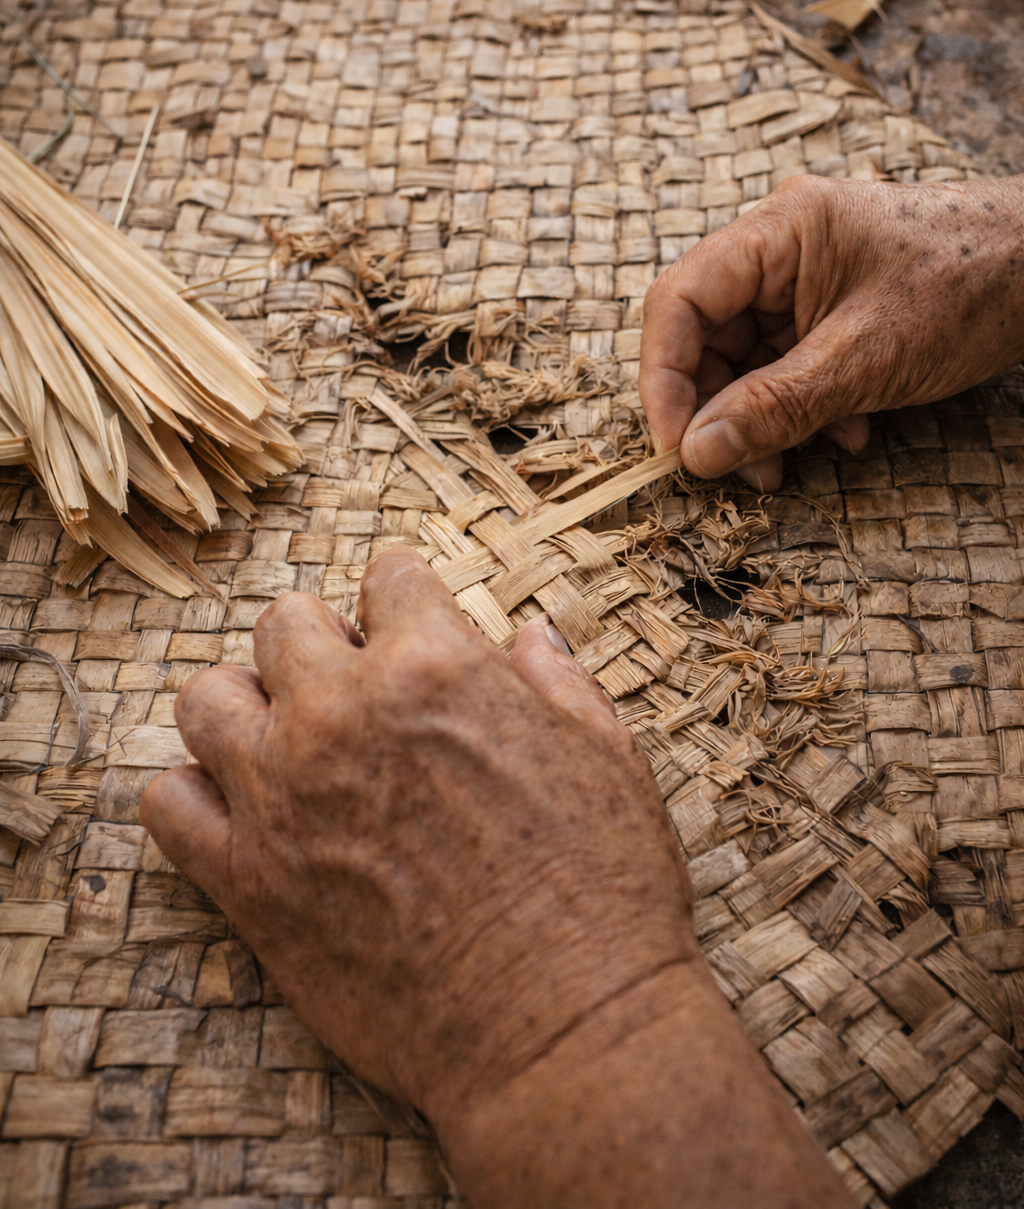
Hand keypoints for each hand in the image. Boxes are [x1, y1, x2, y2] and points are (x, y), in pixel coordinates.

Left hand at [141, 549, 853, 1208]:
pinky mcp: (245, 879)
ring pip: (205, 697)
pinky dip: (195, 799)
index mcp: (434, 663)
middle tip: (357, 696)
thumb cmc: (602, 892)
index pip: (388, 574)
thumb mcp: (609, 760)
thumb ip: (558, 681)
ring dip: (245, 707)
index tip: (412, 632)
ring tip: (286, 746)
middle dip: (322, 644)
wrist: (563, 1032)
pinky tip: (244, 816)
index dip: (406, 602)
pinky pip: (166, 803)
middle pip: (284, 620)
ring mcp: (281, 792)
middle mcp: (342, 710)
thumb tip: (530, 634)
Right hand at [640, 173, 1023, 488]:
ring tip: (786, 464)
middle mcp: (781, 246)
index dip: (664, 378)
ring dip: (761, 415)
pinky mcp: (836, 302)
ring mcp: (809, 273)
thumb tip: (697, 453)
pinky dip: (803, 403)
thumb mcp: (865, 362)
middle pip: (707, 332)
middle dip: (717, 407)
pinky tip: (845, 433)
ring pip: (748, 353)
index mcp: (777, 232)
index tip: (678, 447)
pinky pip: (790, 358)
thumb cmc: (970, 290)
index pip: (679, 301)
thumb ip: (774, 408)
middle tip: (732, 468)